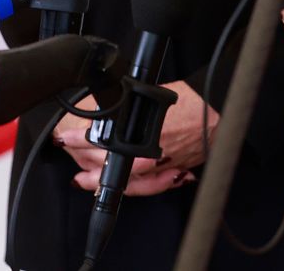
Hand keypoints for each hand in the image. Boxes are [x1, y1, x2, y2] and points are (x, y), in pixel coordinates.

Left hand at [55, 81, 216, 195]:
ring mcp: (158, 169)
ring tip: (83, 180)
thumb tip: (106, 107)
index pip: (98, 140)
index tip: (64, 138)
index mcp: (138, 134)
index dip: (77, 139)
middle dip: (84, 162)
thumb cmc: (190, 99)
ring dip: (100, 182)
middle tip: (70, 157)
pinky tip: (118, 188)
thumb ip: (128, 106)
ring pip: (122, 182)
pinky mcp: (170, 175)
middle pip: (106, 166)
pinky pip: (145, 187)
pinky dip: (130, 189)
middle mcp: (146, 156)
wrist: (219, 110)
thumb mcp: (151, 94)